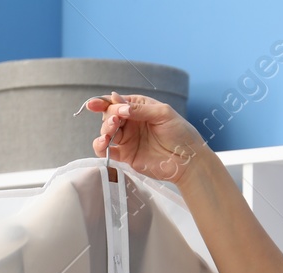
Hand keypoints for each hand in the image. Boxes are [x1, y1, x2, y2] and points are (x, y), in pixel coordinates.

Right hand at [83, 91, 206, 186]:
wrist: (188, 160)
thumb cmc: (181, 134)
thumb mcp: (163, 114)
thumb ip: (139, 108)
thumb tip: (116, 101)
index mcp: (139, 107)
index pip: (117, 102)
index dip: (103, 102)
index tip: (93, 104)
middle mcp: (131, 122)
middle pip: (109, 116)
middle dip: (108, 116)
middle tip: (116, 120)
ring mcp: (128, 139)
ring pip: (106, 132)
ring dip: (104, 129)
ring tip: (111, 131)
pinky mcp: (126, 156)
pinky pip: (107, 151)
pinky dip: (101, 146)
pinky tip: (104, 143)